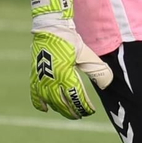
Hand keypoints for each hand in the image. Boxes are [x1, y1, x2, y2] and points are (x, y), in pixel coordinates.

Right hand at [30, 0, 111, 119]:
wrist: (49, 27)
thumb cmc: (68, 39)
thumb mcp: (85, 53)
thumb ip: (97, 69)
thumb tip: (107, 84)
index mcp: (64, 73)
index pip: (75, 96)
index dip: (83, 107)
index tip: (90, 111)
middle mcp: (50, 78)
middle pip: (62, 103)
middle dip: (72, 111)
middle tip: (81, 115)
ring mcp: (40, 78)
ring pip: (49, 101)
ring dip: (59, 109)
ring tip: (69, 113)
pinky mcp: (34, 76)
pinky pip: (34, 94)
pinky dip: (39, 103)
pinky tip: (46, 109)